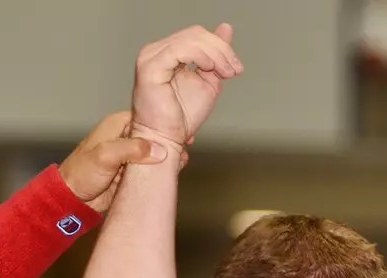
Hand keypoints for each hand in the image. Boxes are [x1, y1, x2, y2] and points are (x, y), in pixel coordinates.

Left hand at [59, 110, 178, 213]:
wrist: (73, 199)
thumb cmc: (81, 173)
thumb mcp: (105, 156)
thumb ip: (131, 149)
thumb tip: (159, 149)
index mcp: (118, 125)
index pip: (147, 118)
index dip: (164, 124)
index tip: (180, 132)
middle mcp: (125, 137)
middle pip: (154, 135)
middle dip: (169, 141)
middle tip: (184, 147)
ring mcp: (130, 155)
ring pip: (155, 153)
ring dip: (167, 157)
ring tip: (181, 161)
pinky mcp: (132, 171)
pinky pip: (151, 168)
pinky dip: (161, 170)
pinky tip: (172, 172)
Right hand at [131, 23, 241, 146]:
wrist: (166, 140)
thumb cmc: (180, 118)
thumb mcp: (208, 80)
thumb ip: (216, 55)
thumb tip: (225, 28)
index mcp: (168, 53)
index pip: (197, 36)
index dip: (221, 46)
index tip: (235, 67)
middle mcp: (156, 51)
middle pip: (196, 34)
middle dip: (221, 50)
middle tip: (233, 69)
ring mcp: (151, 57)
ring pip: (191, 39)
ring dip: (215, 54)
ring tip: (225, 72)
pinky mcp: (150, 66)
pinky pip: (180, 49)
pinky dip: (200, 56)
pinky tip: (209, 68)